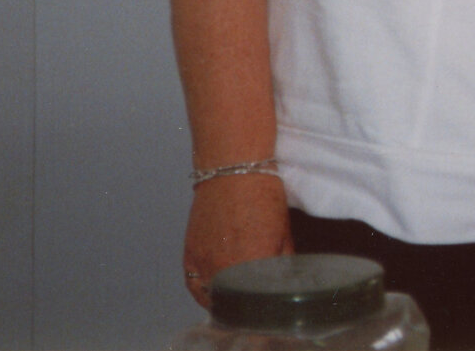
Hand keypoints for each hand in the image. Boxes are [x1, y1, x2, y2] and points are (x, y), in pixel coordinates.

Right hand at [182, 172, 292, 307]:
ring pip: (213, 296)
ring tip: (235, 294)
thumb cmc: (263, 195)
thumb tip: (285, 281)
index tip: (267, 303)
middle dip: (245, 302)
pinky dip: (203, 291)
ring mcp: (204, 263)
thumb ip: (283, 263)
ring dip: (224, 298)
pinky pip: (194, 285)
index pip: (257, 301)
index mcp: (253, 265)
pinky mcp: (189, 254)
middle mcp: (225, 268)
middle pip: (234, 301)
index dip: (263, 304)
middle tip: (252, 296)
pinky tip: (213, 290)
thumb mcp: (284, 233)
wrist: (233, 169)